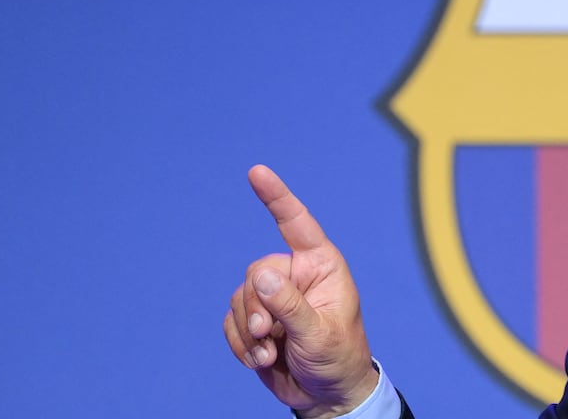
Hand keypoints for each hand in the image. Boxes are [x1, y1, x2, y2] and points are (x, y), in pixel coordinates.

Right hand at [224, 165, 379, 417]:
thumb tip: (262, 276)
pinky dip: (240, 343)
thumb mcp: (319, 334)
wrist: (325, 396)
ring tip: (269, 353)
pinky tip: (260, 360)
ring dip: (248, 331)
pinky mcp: (256, 319)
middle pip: (257, 272)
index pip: (297, 224)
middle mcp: (296, 275)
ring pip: (240, 298)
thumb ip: (290, 306)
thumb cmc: (336, 359)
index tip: (256, 172)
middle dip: (257, 307)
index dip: (276, 197)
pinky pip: (231, 320)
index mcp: (322, 266)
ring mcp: (275, 298)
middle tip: (268, 336)